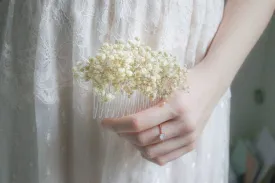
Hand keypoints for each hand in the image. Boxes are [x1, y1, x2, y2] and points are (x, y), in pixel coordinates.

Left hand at [101, 62, 223, 165]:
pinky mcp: (191, 145)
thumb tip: (120, 111)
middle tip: (117, 127)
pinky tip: (144, 144)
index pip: (138, 123)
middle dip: (123, 135)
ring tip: (130, 135)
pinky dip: (149, 154)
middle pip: (143, 140)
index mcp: (175, 105)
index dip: (117, 125)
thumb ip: (146, 97)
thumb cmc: (185, 80)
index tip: (105, 122)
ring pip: (152, 152)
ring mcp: (189, 137)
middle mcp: (184, 125)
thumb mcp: (164, 81)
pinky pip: (164, 158)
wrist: (210, 85)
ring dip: (135, 145)